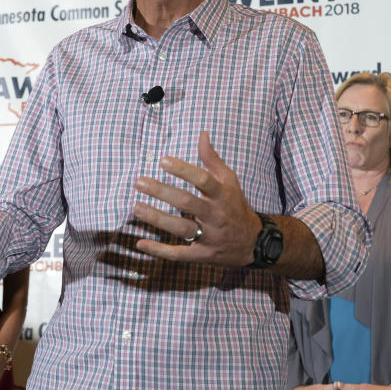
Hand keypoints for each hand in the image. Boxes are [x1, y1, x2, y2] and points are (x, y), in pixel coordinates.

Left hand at [132, 131, 261, 266]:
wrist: (254, 243)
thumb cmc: (235, 206)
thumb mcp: (230, 181)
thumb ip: (213, 159)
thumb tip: (202, 134)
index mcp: (222, 195)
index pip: (203, 180)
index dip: (183, 170)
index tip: (162, 161)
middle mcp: (216, 216)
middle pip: (187, 203)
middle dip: (162, 192)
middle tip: (139, 182)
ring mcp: (210, 237)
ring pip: (181, 229)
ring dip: (157, 219)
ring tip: (136, 207)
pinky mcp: (203, 255)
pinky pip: (179, 254)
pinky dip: (159, 251)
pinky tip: (140, 243)